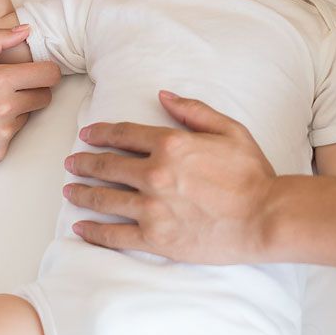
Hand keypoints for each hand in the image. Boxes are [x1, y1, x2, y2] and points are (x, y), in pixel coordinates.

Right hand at [0, 25, 59, 169]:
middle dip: (33, 92)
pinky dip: (0, 132)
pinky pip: (12, 138)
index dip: (47, 72)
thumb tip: (27, 30)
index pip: (49, 75)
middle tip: (9, 91)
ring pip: (27, 118)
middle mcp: (6, 109)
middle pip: (45, 98)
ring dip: (15, 113)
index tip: (37, 73)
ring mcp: (3, 134)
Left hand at [63, 91, 277, 262]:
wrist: (265, 218)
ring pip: (104, 198)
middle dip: (84, 162)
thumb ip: (193, 111)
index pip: (124, 134)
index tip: (87, 135)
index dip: (100, 133)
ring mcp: (152, 208)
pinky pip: (114, 234)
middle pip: (107, 165)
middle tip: (72, 163)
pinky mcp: (155, 238)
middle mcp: (155, 175)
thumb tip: (163, 96)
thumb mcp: (230, 130)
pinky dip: (93, 231)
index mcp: (171, 145)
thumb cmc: (252, 175)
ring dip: (82, 193)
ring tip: (69, 191)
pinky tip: (81, 228)